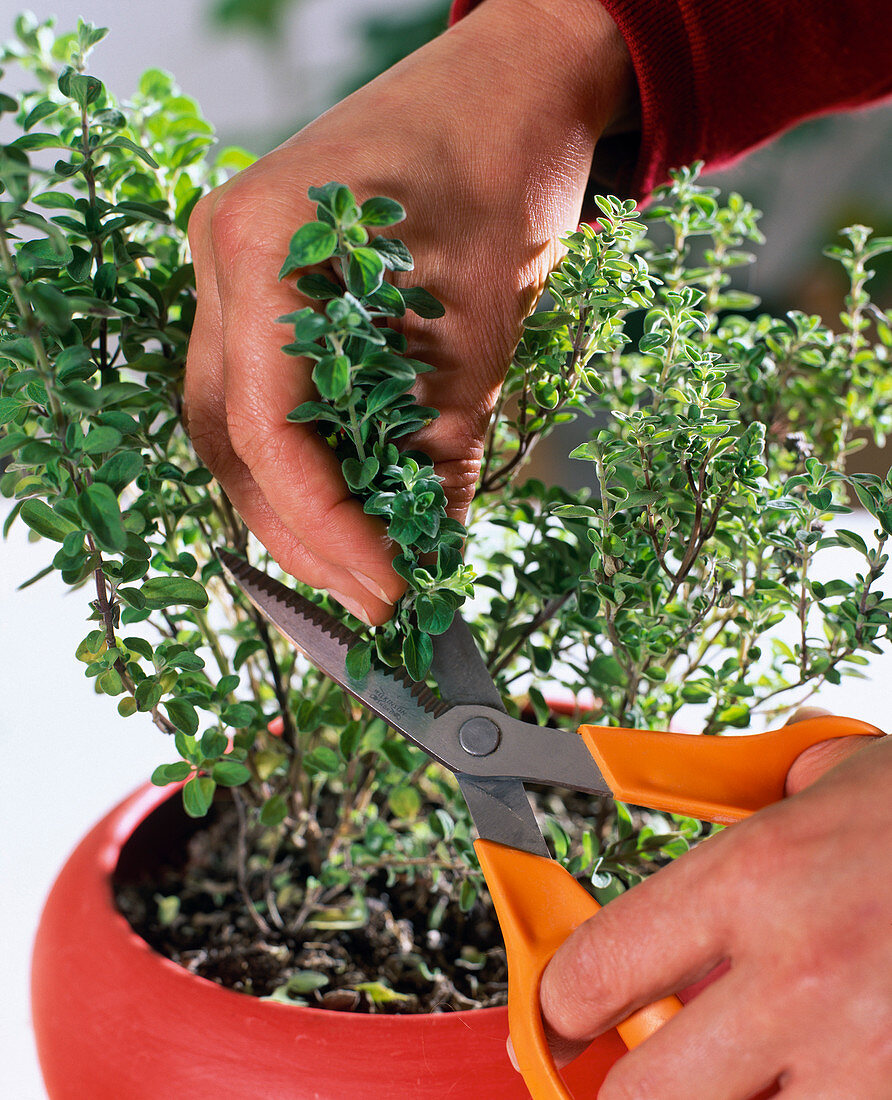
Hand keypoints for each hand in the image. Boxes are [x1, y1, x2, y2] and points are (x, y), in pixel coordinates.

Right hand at [185, 0, 633, 622]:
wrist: (513, 89)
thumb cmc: (504, 167)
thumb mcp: (482, 321)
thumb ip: (441, 445)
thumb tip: (424, 554)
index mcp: (263, 244)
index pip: (264, 426)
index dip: (326, 526)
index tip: (390, 590)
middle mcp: (224, 260)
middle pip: (231, 440)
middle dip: (305, 536)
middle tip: (375, 601)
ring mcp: (234, 274)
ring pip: (237, 430)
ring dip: (301, 510)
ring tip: (365, 572)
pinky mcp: (266, 295)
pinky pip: (265, 400)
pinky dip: (311, 463)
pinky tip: (354, 507)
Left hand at [538, 721, 891, 1097]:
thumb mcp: (828, 779)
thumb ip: (741, 819)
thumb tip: (674, 851)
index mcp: (756, 880)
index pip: (597, 971)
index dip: (560, 1006)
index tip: (562, 1017)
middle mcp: (801, 976)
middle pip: (644, 1096)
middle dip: (622, 1093)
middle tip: (627, 1076)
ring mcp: (870, 1057)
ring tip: (736, 1078)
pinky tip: (812, 1079)